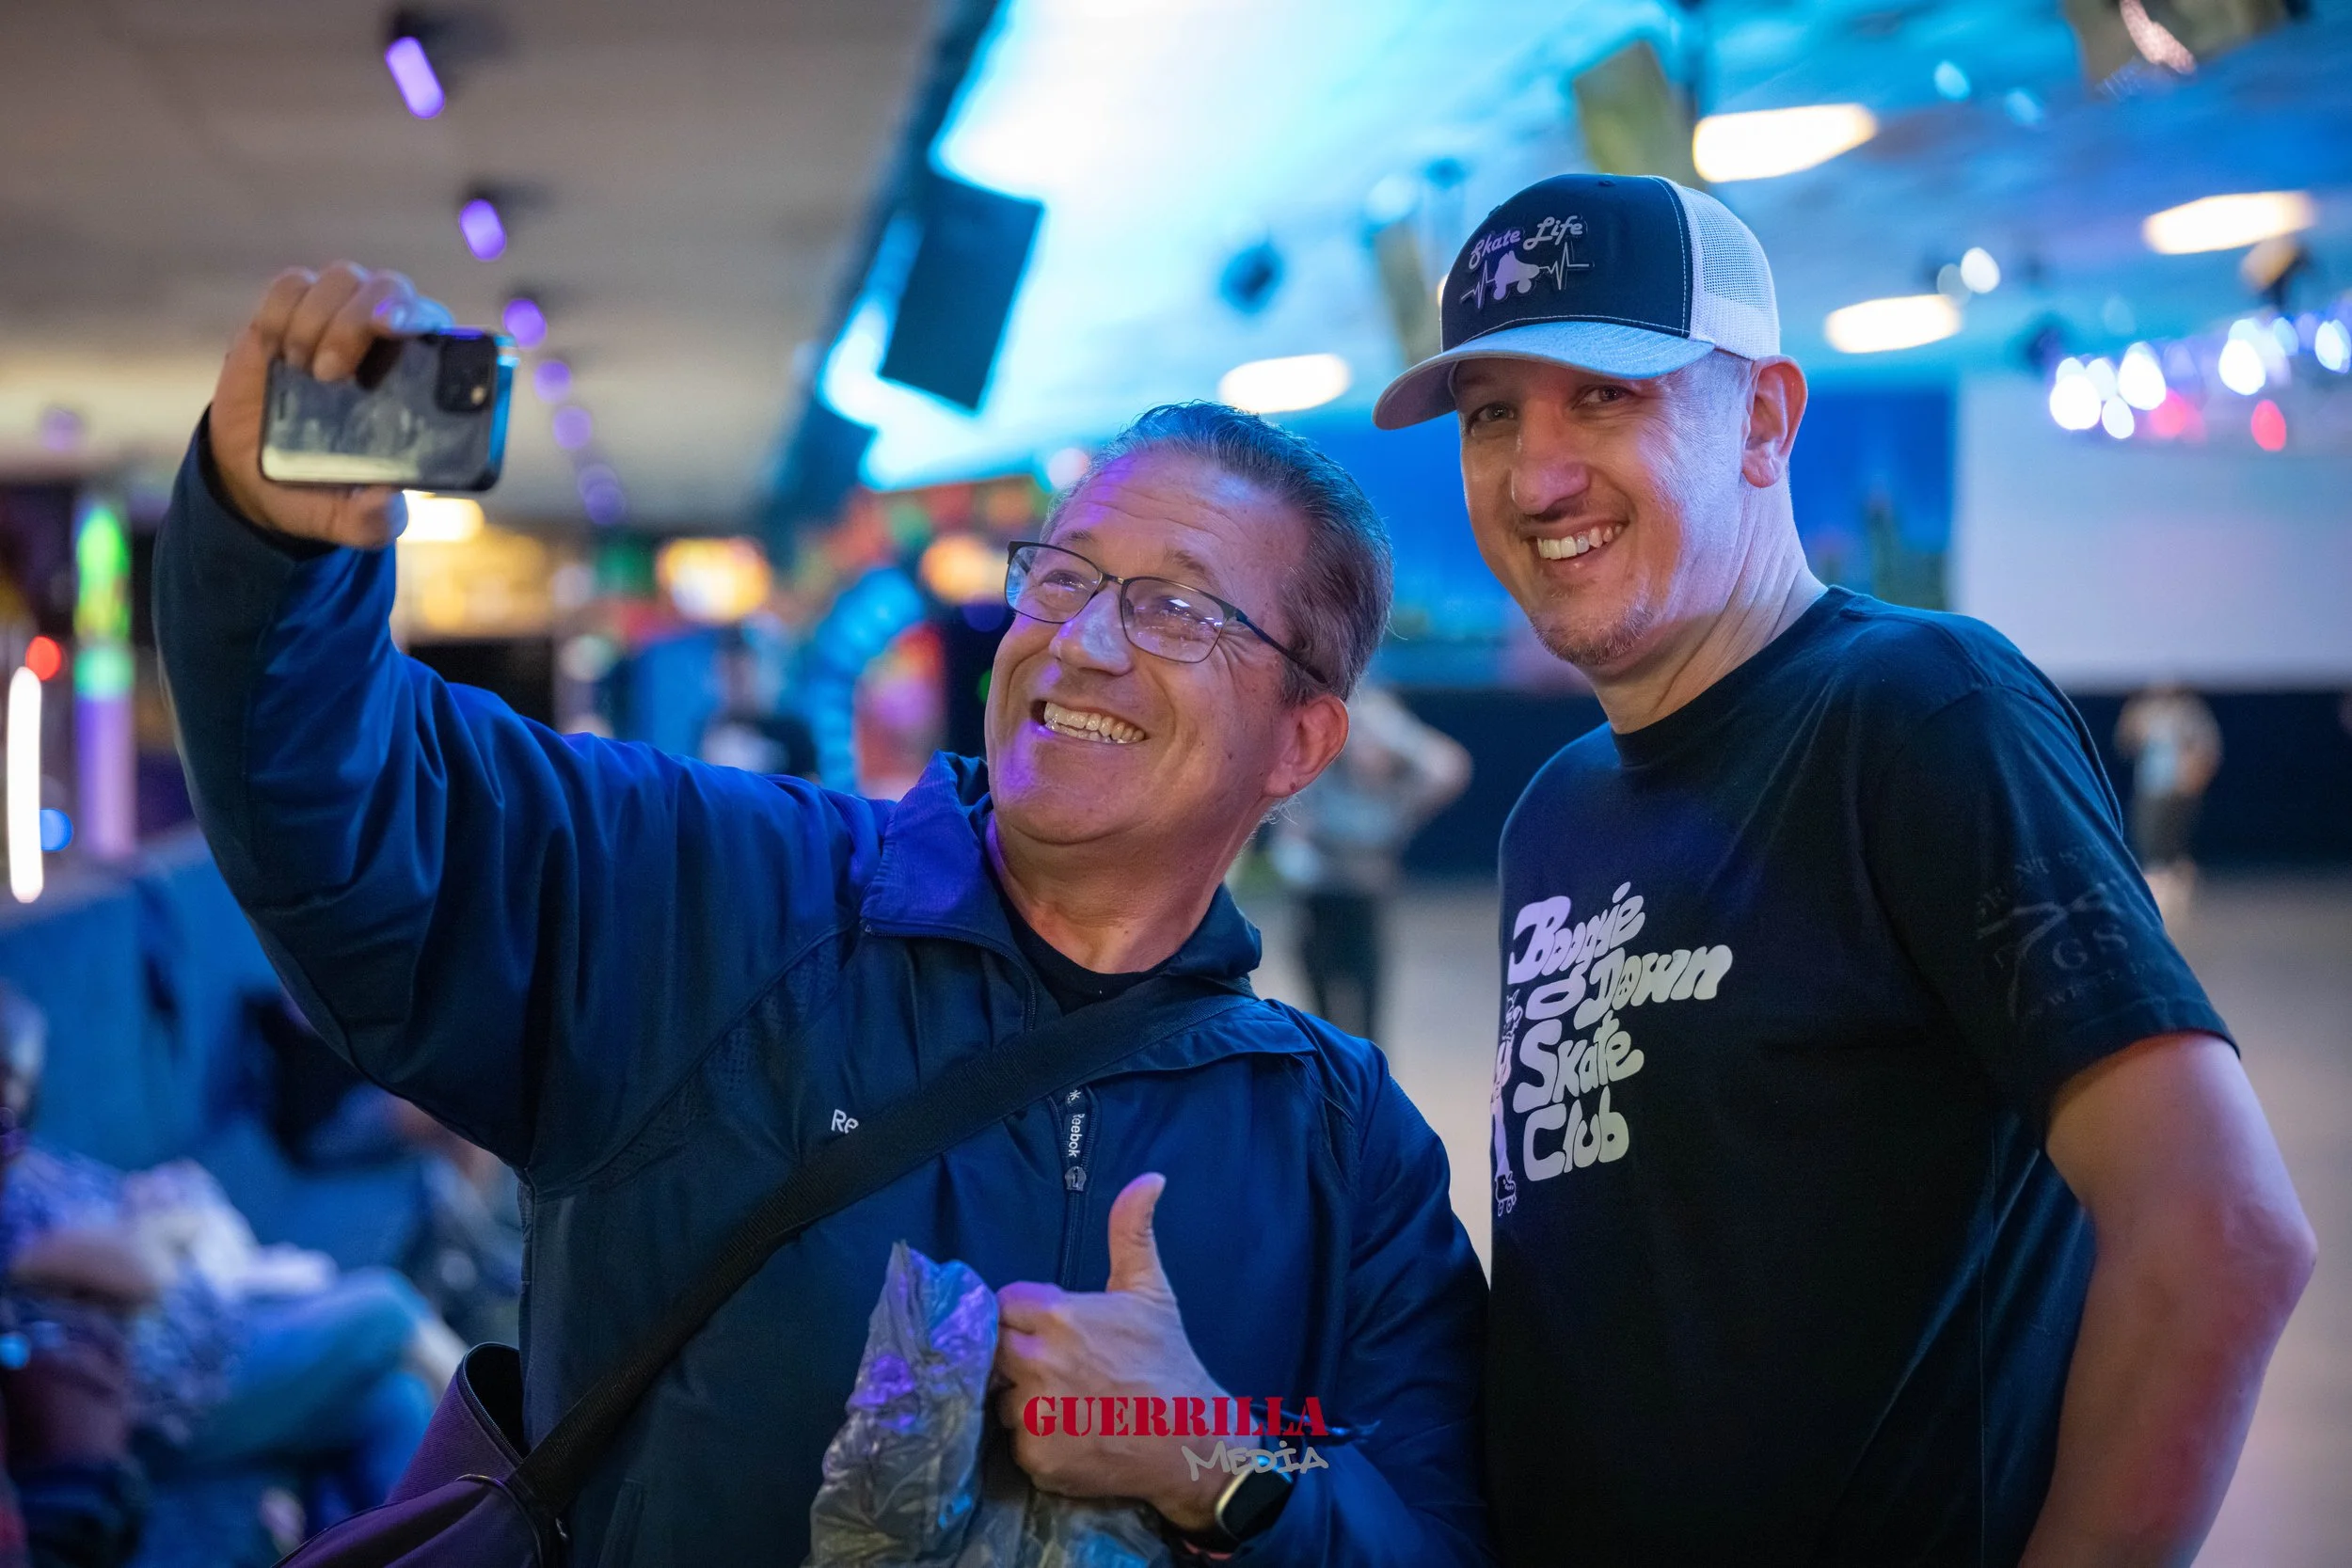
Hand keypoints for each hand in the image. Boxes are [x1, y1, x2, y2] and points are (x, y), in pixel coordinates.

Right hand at [208, 261, 452, 548]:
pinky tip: (275, 350)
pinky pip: (291, 283)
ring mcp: (337, 322)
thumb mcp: (350, 521)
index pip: (434, 325)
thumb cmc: (321, 494)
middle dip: (359, 316)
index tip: (394, 329)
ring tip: (303, 371)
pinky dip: (282, 308)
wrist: (255, 482)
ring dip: (319, 318)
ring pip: (343, 278)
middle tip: (331, 371)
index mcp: (418, 380)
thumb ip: (373, 520)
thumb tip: (386, 498)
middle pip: (390, 288)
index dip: (419, 315)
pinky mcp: (289, 317)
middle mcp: (383, 341)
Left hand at [993, 1174, 1231, 1532]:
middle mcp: (1038, 1362)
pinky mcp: (1036, 1456)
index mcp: (1059, 1315)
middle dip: (1013, 1354)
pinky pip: (1015, 1441)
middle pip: (991, 1349)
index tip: (1046, 1330)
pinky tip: (1070, 1434)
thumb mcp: (1150, 1290)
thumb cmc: (1168, 1361)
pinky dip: (1036, 1440)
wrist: (1192, 1440)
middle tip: (1050, 1367)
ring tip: (1066, 1402)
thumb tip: (1149, 1177)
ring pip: (1000, 1397)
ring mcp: (1034, 1413)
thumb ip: (1131, 1231)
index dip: (1022, 1316)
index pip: (1003, 1305)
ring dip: (1022, 1399)